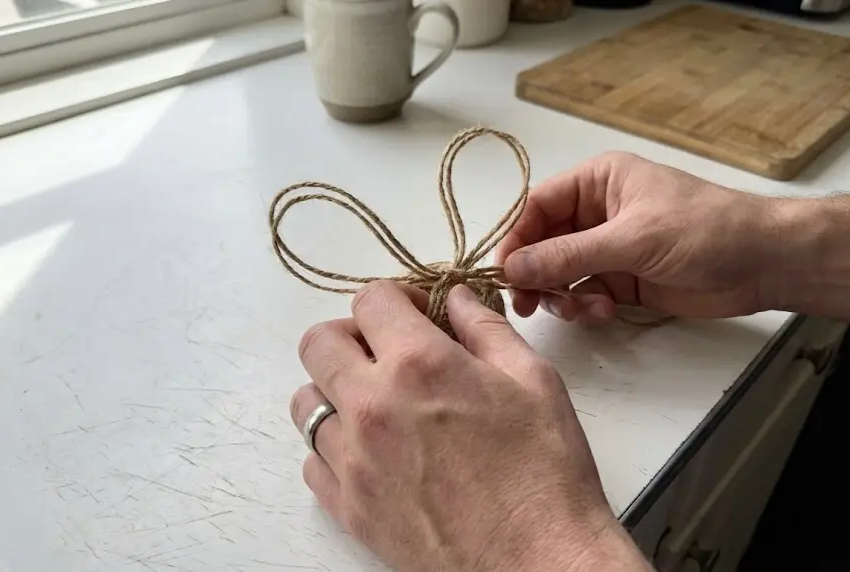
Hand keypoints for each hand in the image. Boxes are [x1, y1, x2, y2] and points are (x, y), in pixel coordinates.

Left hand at [290, 281, 648, 570]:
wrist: (539, 562)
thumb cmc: (544, 474)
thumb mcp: (533, 380)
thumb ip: (485, 329)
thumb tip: (457, 298)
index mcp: (419, 365)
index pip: (370, 299)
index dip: (395, 298)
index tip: (415, 314)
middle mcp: (373, 406)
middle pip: (319, 344)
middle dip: (351, 336)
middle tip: (386, 352)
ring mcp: (354, 461)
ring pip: (305, 403)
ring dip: (334, 391)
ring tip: (375, 404)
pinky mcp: (349, 508)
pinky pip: (313, 461)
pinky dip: (334, 449)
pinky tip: (373, 452)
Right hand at [496, 152, 785, 323]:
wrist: (762, 263)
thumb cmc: (702, 230)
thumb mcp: (631, 239)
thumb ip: (568, 255)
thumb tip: (512, 268)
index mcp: (597, 182)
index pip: (537, 207)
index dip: (516, 238)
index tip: (504, 273)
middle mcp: (595, 213)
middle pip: (542, 243)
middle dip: (535, 274)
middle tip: (527, 306)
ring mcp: (607, 248)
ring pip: (559, 273)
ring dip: (562, 295)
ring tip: (583, 309)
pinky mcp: (620, 281)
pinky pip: (583, 294)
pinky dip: (584, 307)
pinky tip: (603, 313)